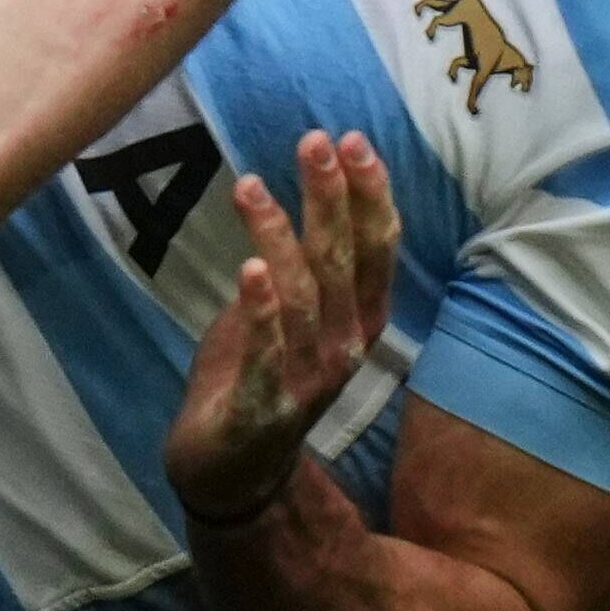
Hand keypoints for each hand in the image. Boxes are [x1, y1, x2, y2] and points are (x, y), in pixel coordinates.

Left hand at [165, 129, 397, 524]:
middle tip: (316, 140)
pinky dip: (261, 312)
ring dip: (278, 237)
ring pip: (302, 298)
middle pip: (343, 264)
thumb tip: (305, 188)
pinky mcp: (264, 404)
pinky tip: (250, 268)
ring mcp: (307, 379)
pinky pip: (266, 353)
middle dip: (333, 199)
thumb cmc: (260, 376)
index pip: (376, 251)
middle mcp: (344, 348)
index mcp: (357, 322)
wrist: (233, 469)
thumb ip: (300, 263)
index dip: (369, 196)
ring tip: (251, 185)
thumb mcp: (286, 314)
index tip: (354, 142)